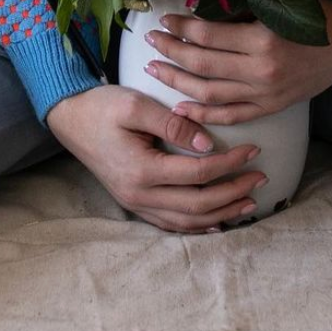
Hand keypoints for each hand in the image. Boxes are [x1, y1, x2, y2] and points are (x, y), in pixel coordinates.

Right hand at [45, 84, 267, 233]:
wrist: (70, 118)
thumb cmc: (102, 107)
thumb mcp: (136, 105)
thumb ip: (172, 123)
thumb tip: (206, 143)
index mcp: (142, 171)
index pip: (198, 174)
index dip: (230, 163)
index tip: (253, 149)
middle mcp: (139, 195)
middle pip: (198, 205)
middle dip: (233, 193)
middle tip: (261, 178)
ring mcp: (136, 203)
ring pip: (187, 220)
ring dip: (221, 213)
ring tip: (248, 202)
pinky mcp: (135, 202)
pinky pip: (171, 223)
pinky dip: (197, 225)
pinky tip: (216, 222)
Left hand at [142, 0, 331, 124]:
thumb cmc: (314, 15)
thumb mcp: (280, 0)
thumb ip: (242, 8)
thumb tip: (201, 9)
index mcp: (262, 38)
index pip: (208, 35)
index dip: (181, 29)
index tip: (163, 21)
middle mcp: (260, 70)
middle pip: (202, 66)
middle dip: (170, 53)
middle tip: (150, 42)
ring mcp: (264, 94)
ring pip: (209, 94)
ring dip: (177, 83)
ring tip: (155, 70)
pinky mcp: (270, 109)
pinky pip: (230, 116)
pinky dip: (202, 115)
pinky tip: (179, 107)